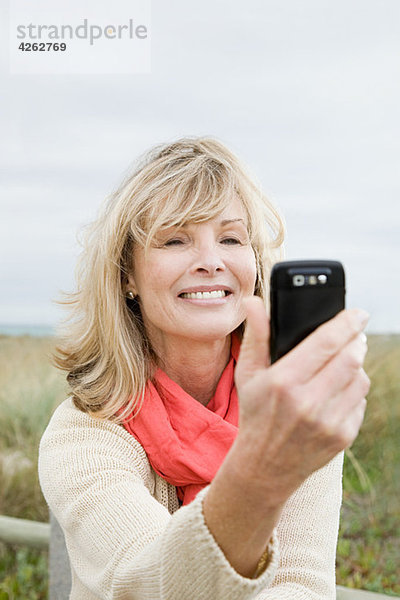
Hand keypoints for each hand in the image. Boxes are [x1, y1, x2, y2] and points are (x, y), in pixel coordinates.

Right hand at [233, 296, 369, 504]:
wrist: (264, 467)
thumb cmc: (256, 413)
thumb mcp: (248, 374)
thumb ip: (257, 335)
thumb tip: (255, 302)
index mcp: (283, 382)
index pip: (326, 342)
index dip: (347, 322)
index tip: (358, 312)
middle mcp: (308, 402)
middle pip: (351, 357)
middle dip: (356, 340)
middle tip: (354, 334)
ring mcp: (328, 422)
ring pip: (360, 378)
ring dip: (356, 364)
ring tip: (342, 362)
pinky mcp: (343, 436)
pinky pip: (360, 401)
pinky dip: (353, 389)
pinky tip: (337, 390)